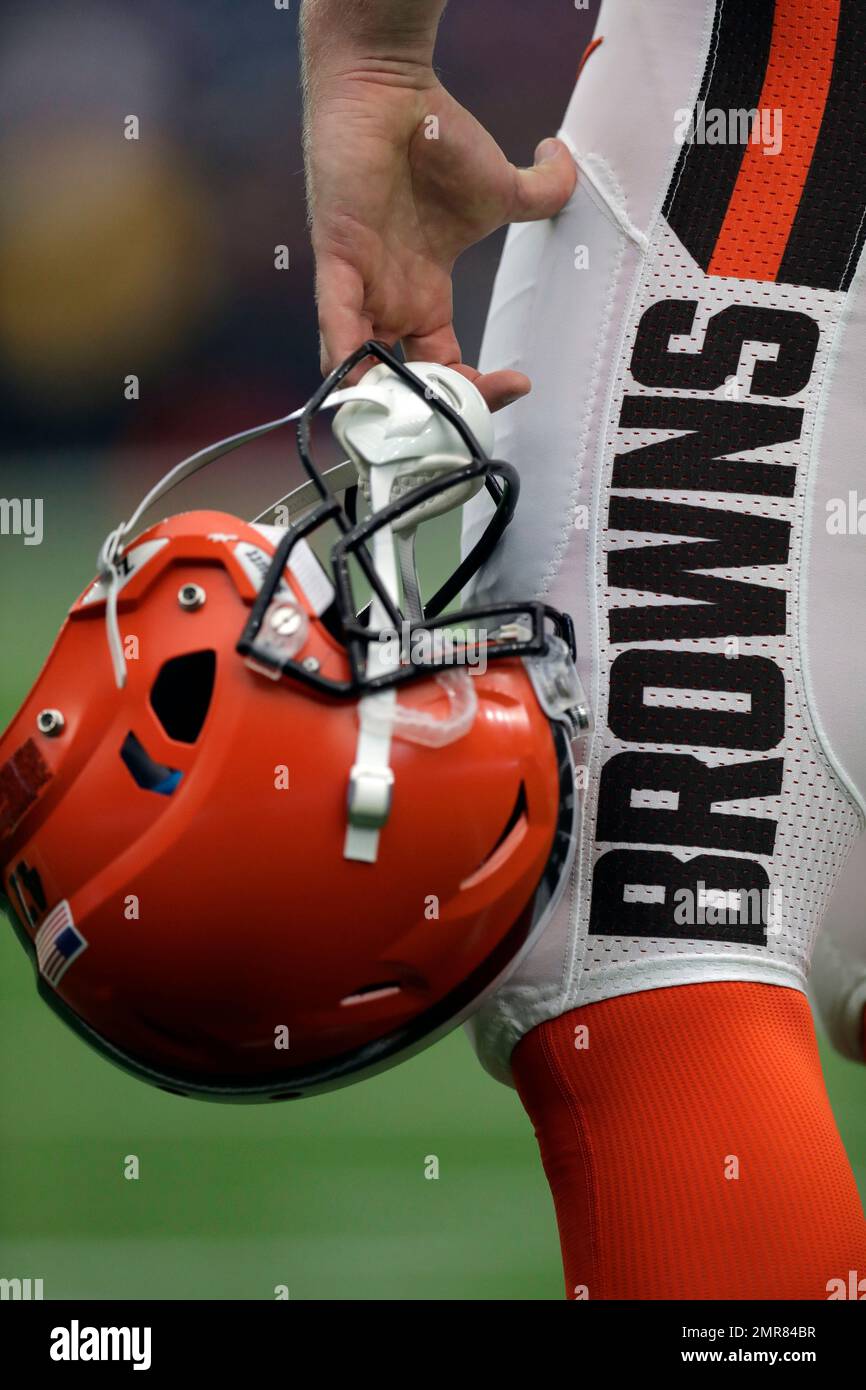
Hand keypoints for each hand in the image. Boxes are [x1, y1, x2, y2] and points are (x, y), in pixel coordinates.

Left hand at [304, 63, 575, 409]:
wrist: (390, 89)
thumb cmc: (435, 135)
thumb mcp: (502, 187)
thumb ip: (541, 192)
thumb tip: (569, 167)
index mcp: (424, 297)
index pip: (445, 369)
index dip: (476, 390)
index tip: (518, 383)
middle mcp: (390, 302)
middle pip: (405, 383)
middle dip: (438, 408)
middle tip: (474, 408)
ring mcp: (362, 287)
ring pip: (362, 370)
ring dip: (390, 401)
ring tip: (424, 414)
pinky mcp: (338, 262)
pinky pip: (335, 324)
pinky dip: (347, 361)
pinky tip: (367, 385)